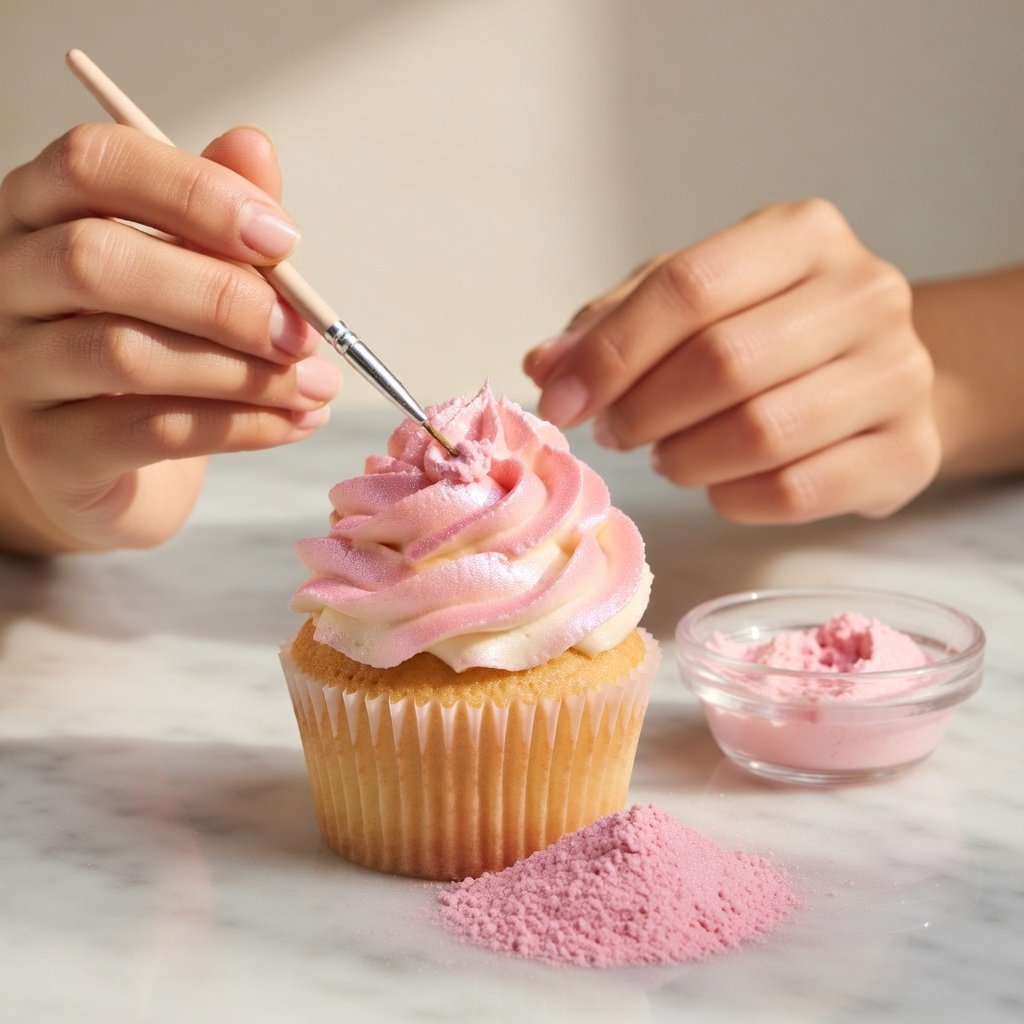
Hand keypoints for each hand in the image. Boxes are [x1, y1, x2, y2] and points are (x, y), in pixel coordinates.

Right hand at [0, 123, 339, 552]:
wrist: (112, 458)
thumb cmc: (157, 340)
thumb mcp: (191, 265)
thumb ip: (219, 209)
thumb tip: (254, 146)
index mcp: (43, 208)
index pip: (94, 163)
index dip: (194, 191)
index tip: (283, 236)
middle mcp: (10, 279)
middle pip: (97, 260)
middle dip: (222, 297)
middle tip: (303, 331)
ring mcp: (18, 368)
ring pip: (125, 354)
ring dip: (244, 373)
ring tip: (315, 385)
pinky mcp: (49, 448)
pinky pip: (151, 431)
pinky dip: (241, 426)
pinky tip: (294, 421)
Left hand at [524, 200, 939, 523]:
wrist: (874, 377)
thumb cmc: (767, 329)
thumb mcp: (691, 301)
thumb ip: (614, 324)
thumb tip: (545, 365)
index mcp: (802, 234)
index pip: (688, 287)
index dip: (610, 353)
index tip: (561, 402)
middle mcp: (866, 292)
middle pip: (724, 362)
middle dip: (645, 411)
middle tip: (615, 433)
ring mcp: (900, 373)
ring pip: (762, 433)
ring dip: (686, 459)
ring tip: (666, 457)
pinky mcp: (910, 451)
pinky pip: (797, 491)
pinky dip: (733, 498)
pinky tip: (716, 485)